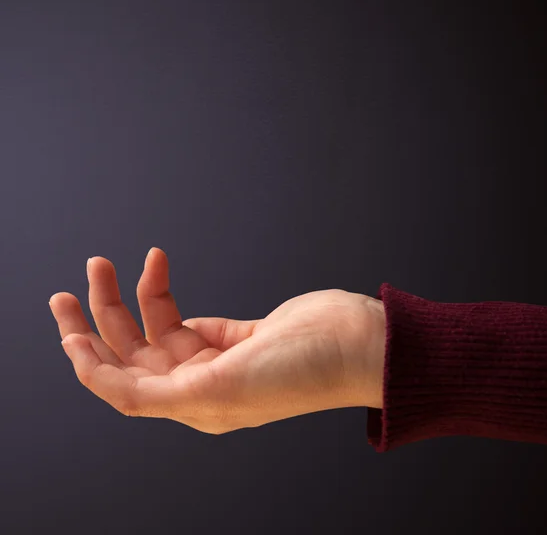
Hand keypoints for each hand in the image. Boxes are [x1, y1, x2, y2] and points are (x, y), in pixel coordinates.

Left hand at [49, 248, 385, 433]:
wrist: (356, 342)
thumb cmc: (304, 370)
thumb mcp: (224, 387)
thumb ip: (160, 393)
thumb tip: (107, 385)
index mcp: (196, 406)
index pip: (125, 388)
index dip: (90, 360)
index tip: (68, 327)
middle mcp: (201, 386)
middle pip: (135, 353)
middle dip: (102, 315)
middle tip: (85, 275)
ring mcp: (218, 359)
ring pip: (157, 328)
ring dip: (131, 296)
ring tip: (111, 262)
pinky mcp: (235, 334)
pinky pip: (186, 313)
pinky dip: (165, 289)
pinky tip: (157, 266)